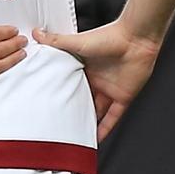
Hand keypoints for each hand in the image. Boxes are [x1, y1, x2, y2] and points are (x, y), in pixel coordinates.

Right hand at [32, 19, 157, 137]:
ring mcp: (110, 90)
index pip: (71, 85)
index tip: (50, 104)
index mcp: (85, 68)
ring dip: (87, 123)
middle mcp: (97, 80)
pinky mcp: (123, 97)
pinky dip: (105, 129)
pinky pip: (113, 117)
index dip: (61, 94)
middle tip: (59, 124)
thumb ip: (57, 41)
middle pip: (83, 100)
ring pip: (97, 112)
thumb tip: (38, 34)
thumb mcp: (77, 42)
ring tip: (74, 136)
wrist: (136, 39)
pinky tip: (97, 139)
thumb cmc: (111, 37)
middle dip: (73, 112)